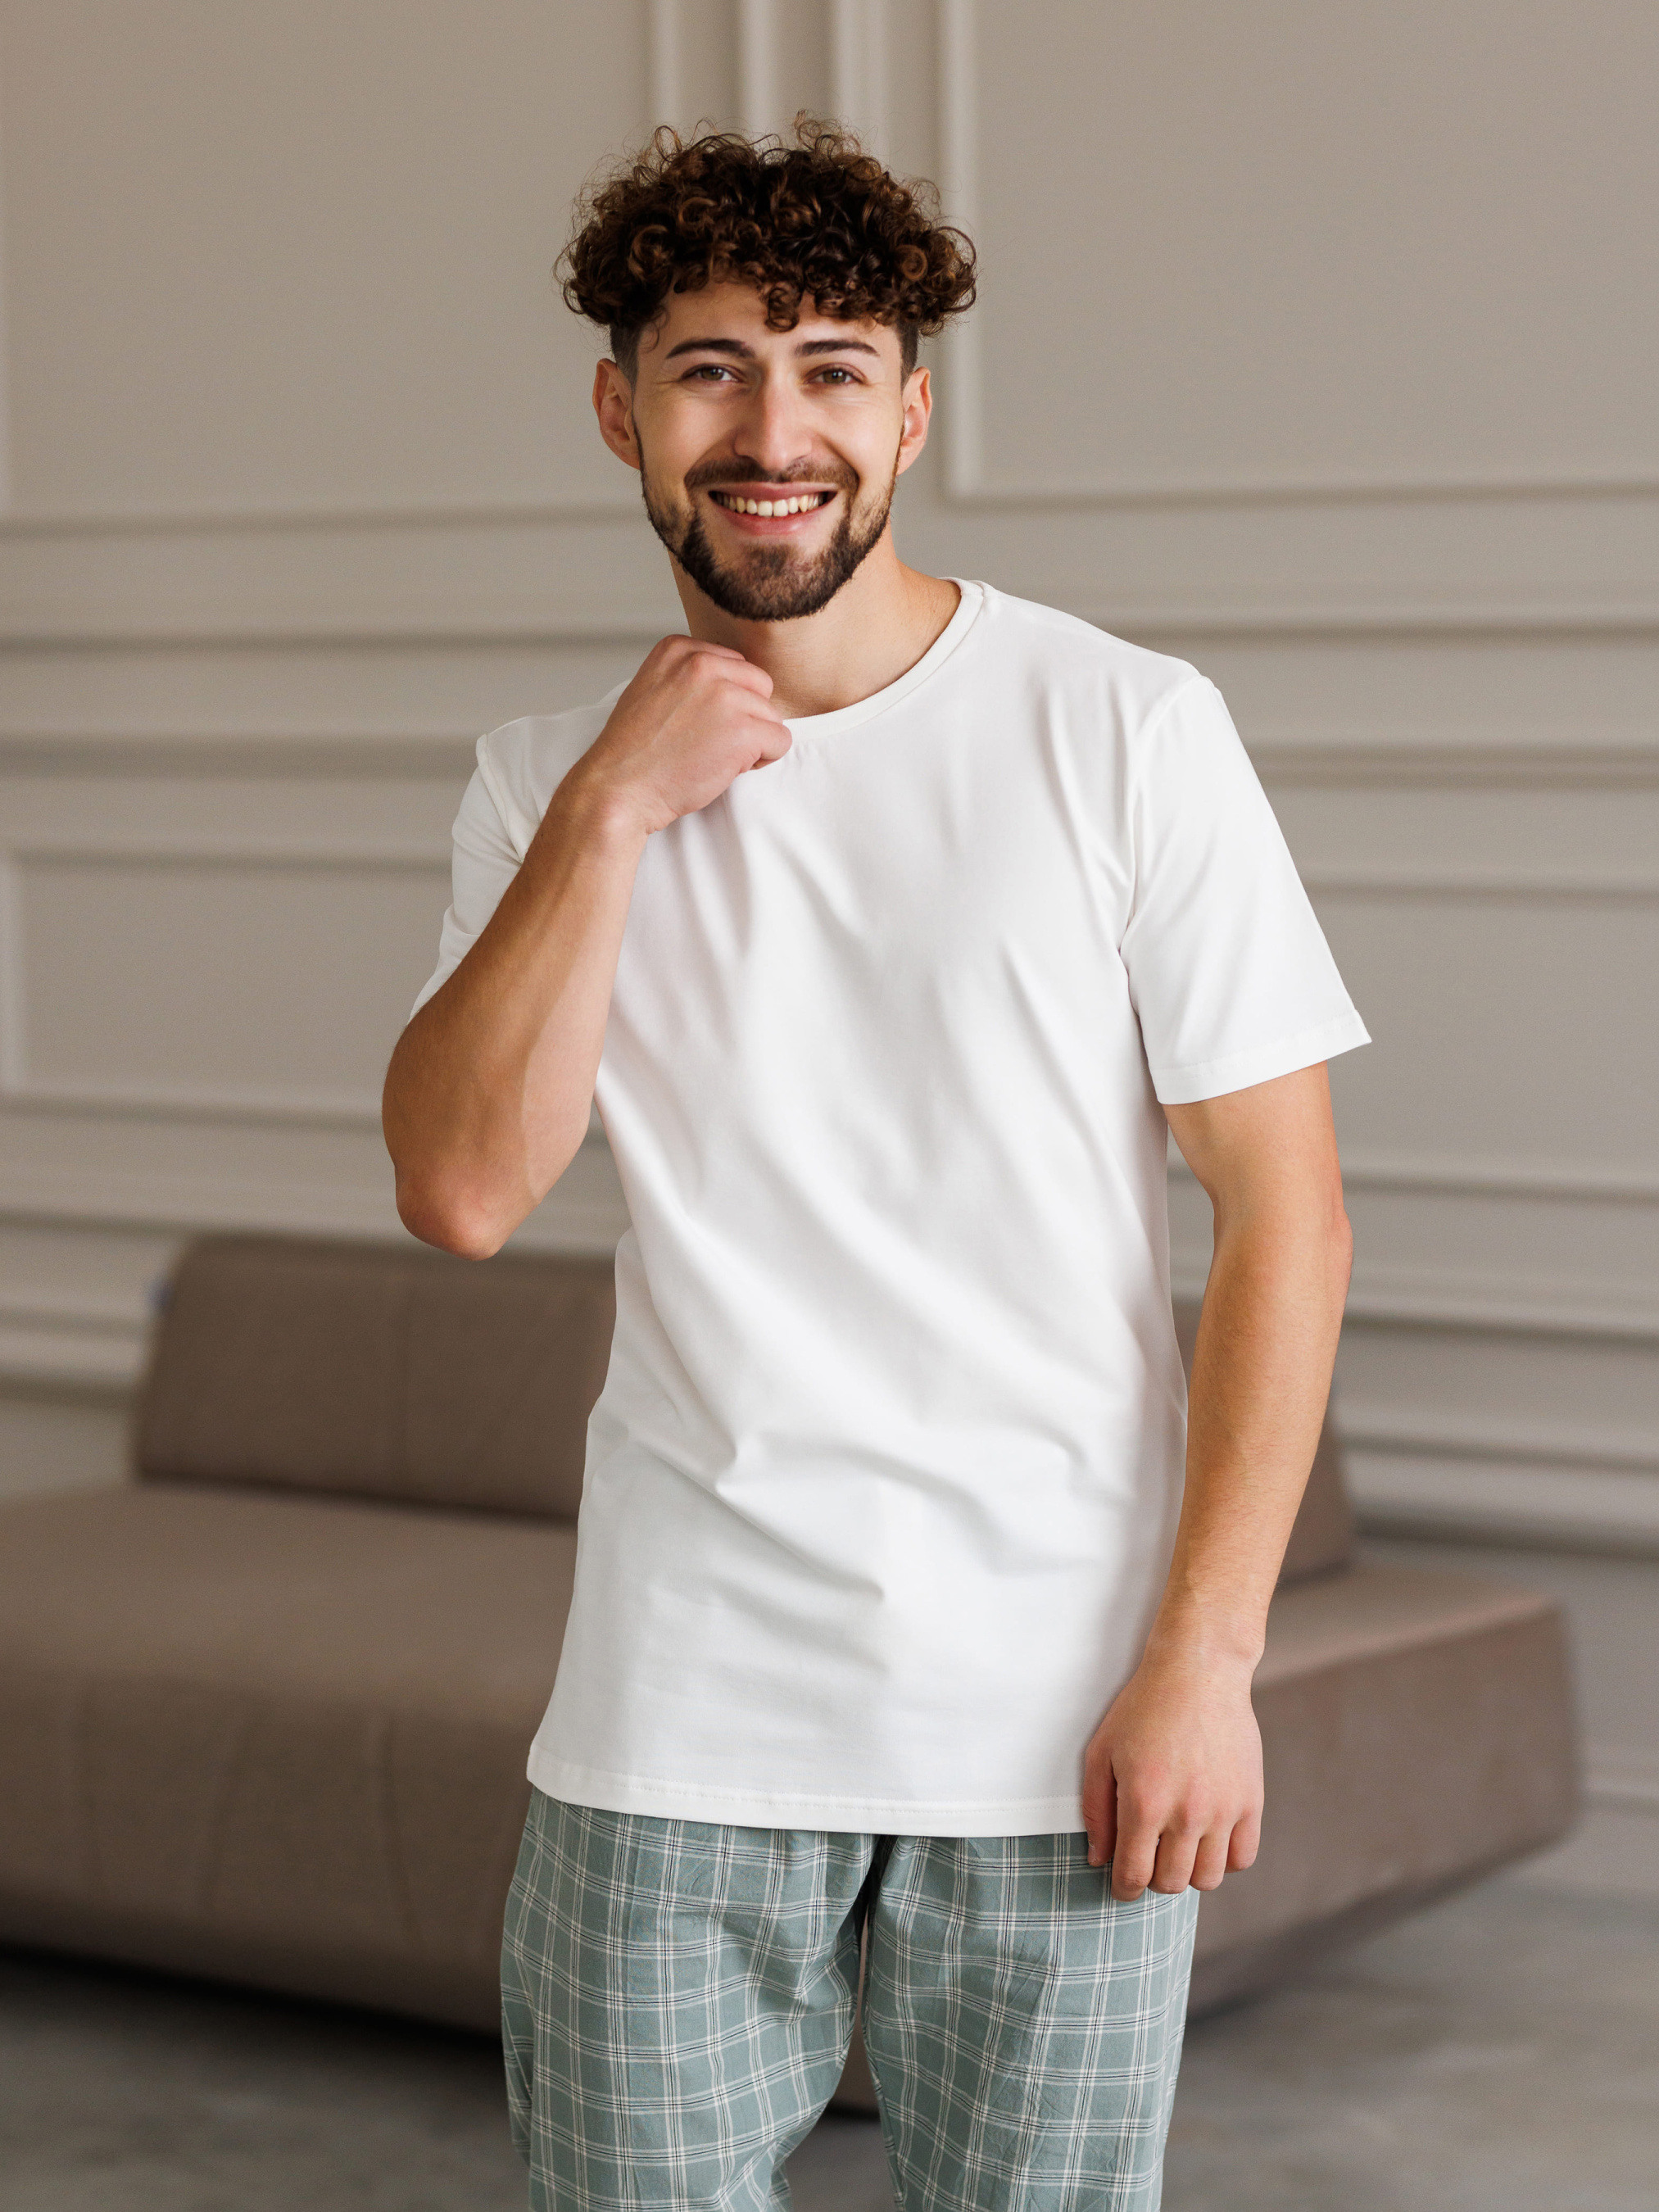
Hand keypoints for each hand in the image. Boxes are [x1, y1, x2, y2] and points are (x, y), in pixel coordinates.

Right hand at [571, 635, 790, 838]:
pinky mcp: (743, 730)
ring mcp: (725, 696)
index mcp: (679, 649)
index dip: (724, 700)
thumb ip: (689, 676)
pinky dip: (762, 760)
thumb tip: (733, 682)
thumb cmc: (634, 751)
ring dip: (751, 741)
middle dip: (744, 716)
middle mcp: (703, 663)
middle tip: (708, 741)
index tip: (694, 721)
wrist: (619, 788)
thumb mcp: (652, 688)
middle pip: (759, 685)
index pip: (734, 666)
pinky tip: (726, 767)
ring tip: (711, 755)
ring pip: (771, 715)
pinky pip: (780, 741)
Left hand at [1081, 1639, 1263, 1902]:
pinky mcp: (1250, 1801)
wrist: (1198, 1672)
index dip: (1124, 1888)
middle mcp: (1186, 1814)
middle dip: (1154, 1878)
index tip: (1123, 1884)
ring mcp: (1223, 1810)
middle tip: (1149, 1855)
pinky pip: (1243, 1858)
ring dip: (1189, 1871)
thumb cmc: (1144, 1708)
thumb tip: (1099, 1859)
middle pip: (1171, 1884)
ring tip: (1179, 1846)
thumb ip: (1096, 1810)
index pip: (1134, 1876)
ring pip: (1208, 1878)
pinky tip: (1209, 1837)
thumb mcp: (1102, 1752)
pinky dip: (1225, 1858)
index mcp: (1144, 1804)